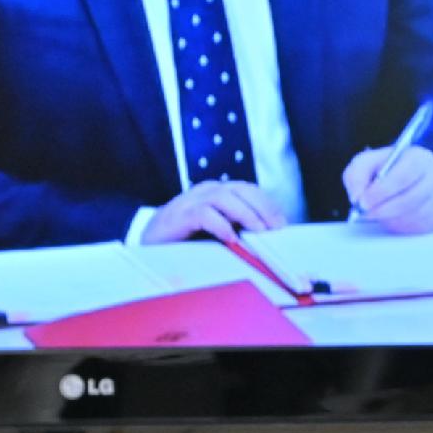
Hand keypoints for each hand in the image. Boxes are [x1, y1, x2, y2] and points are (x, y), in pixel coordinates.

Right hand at [142, 180, 286, 243]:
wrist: (149, 242)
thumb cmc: (187, 238)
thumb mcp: (218, 231)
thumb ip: (238, 228)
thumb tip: (269, 238)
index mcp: (218, 192)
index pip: (249, 190)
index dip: (268, 204)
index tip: (283, 225)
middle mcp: (206, 191)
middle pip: (242, 190)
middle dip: (263, 207)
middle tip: (277, 228)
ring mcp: (191, 201)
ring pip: (224, 197)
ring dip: (246, 214)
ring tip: (259, 232)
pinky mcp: (178, 216)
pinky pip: (203, 214)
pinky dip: (220, 225)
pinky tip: (231, 238)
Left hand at [342, 143, 432, 234]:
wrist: (409, 178)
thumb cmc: (388, 169)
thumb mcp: (368, 163)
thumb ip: (357, 175)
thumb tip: (356, 197)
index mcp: (420, 158)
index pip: (403, 176)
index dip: (381, 191)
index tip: (362, 202)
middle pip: (409, 199)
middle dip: (382, 209)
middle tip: (364, 213)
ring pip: (412, 217)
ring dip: (389, 219)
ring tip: (377, 213)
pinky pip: (417, 229)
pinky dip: (399, 227)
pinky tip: (390, 218)